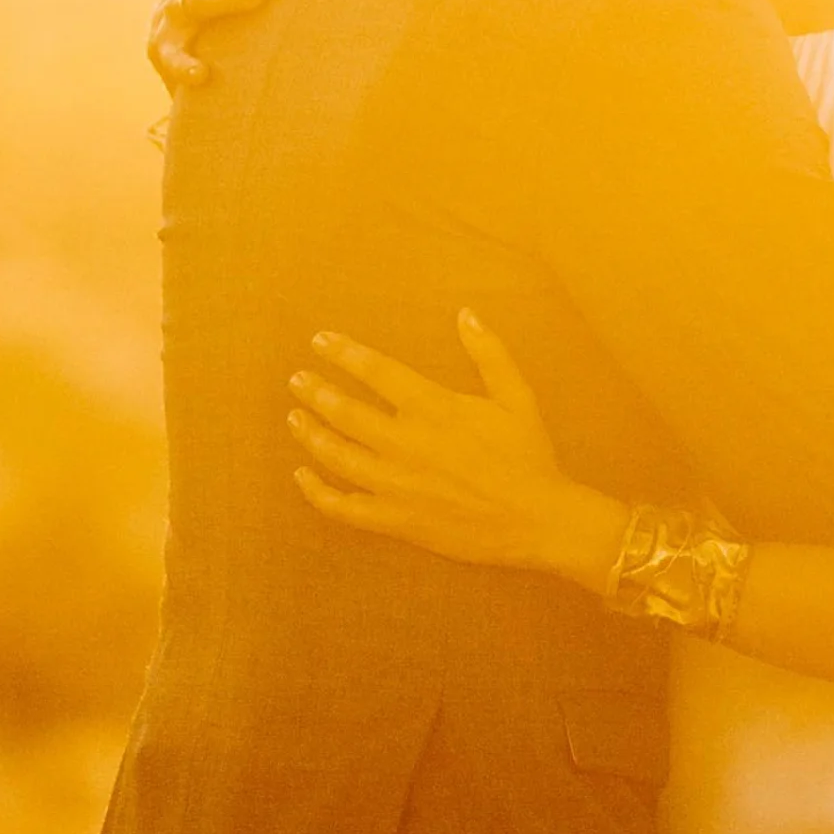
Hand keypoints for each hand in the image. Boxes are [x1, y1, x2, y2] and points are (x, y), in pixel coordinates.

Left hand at [289, 316, 624, 586]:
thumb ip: (488, 352)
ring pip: (338, 457)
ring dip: (311, 434)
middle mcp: (408, 443)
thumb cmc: (528, 454)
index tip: (320, 341)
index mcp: (434, 407)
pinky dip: (317, 493)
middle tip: (297, 379)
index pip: (376, 371)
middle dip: (316, 392)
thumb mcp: (516, 395)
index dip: (344, 353)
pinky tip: (302, 477)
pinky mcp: (397, 520)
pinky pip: (345, 508)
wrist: (538, 520)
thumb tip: (466, 313)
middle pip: (346, 412)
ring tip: (295, 417)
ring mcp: (398, 485)